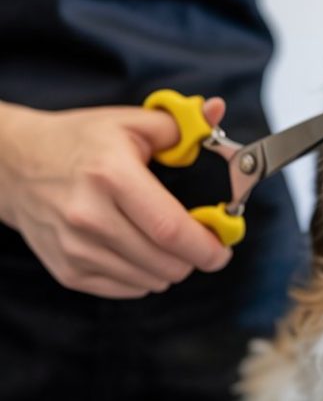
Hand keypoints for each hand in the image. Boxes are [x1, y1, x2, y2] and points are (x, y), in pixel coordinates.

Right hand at [0, 98, 231, 298]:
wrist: (16, 166)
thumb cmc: (79, 142)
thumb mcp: (128, 122)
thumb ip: (179, 124)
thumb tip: (214, 110)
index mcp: (111, 175)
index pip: (170, 228)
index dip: (206, 245)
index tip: (223, 246)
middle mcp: (90, 216)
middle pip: (164, 261)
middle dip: (194, 257)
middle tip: (200, 241)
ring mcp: (76, 249)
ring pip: (149, 281)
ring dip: (170, 267)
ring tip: (164, 241)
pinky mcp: (68, 271)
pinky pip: (126, 290)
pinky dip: (144, 277)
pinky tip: (139, 250)